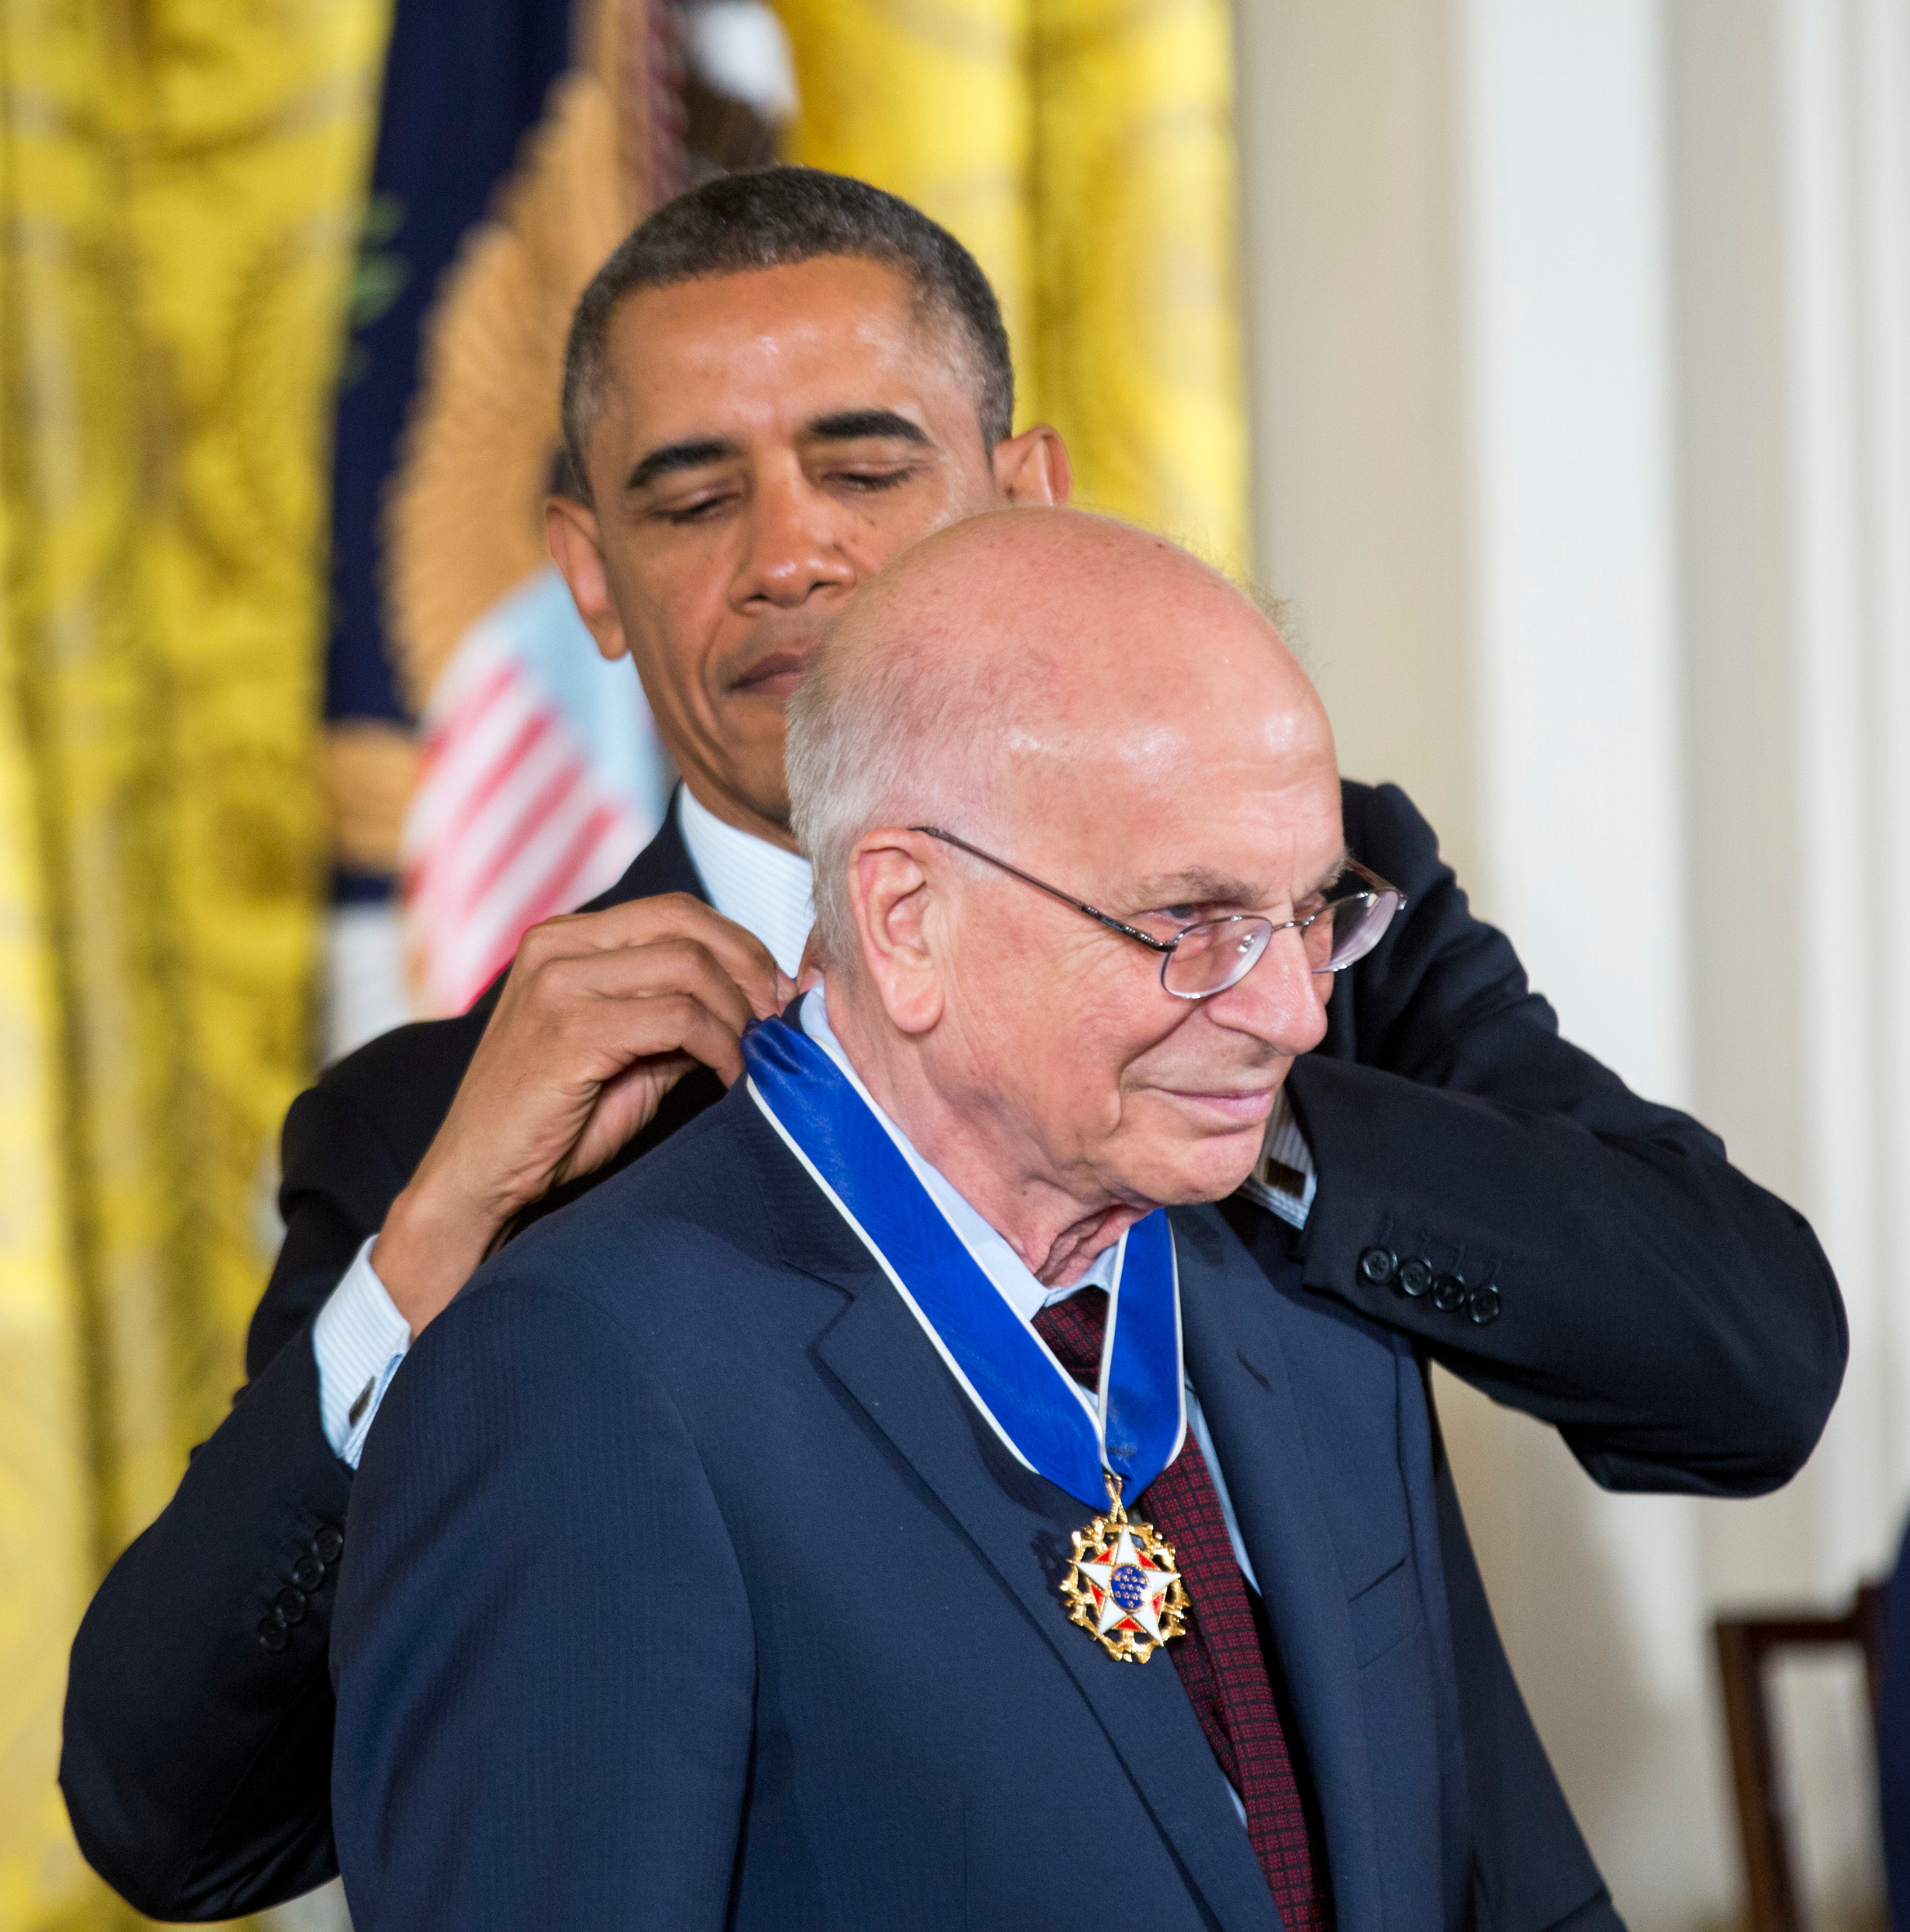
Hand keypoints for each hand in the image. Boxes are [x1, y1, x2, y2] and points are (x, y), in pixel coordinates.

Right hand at [373, 895, 793, 1332]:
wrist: (478, 1179)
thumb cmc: (554, 1122)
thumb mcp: (627, 1051)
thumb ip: (678, 1014)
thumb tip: (759, 999)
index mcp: (565, 938)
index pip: (676, 911)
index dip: (740, 946)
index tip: (776, 994)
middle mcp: (557, 947)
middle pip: (688, 925)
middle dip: (751, 971)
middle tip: (780, 1021)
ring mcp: (558, 984)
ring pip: (689, 967)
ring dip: (739, 1014)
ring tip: (755, 1056)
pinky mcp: (570, 1031)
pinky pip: (678, 1018)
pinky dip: (721, 1046)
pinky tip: (731, 1078)